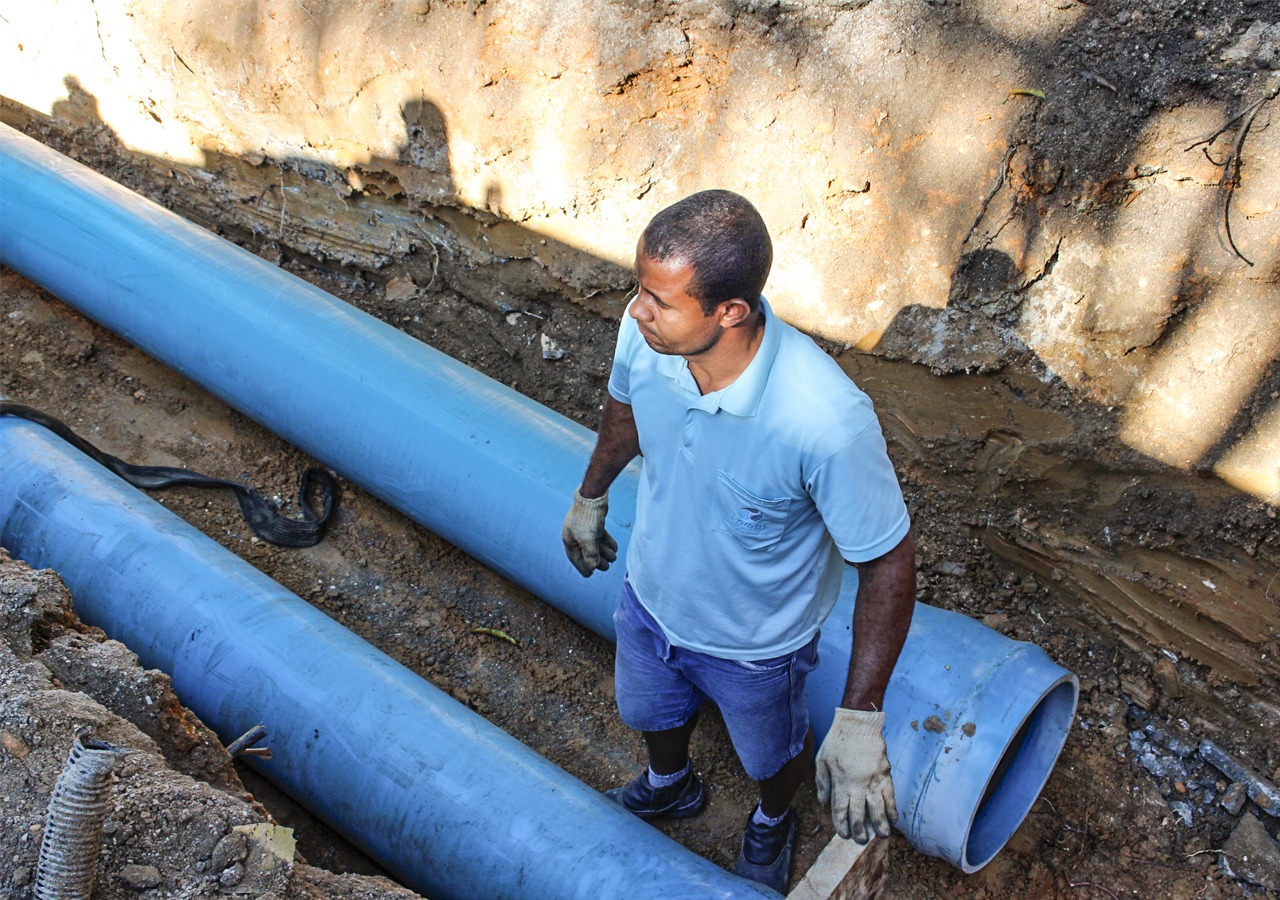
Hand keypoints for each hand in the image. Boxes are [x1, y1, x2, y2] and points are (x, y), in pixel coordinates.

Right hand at [561, 488, 617, 576]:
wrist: (593, 496)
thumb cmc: (587, 518)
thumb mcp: (588, 539)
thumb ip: (590, 554)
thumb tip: (593, 567)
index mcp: (569, 539)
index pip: (575, 558)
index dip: (582, 567)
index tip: (590, 575)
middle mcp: (575, 535)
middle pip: (586, 552)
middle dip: (596, 560)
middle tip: (606, 567)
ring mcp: (584, 528)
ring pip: (595, 544)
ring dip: (604, 552)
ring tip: (613, 558)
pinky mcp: (593, 523)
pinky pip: (600, 536)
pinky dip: (607, 542)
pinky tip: (614, 548)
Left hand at [815, 708, 896, 842]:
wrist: (859, 723)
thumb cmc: (838, 740)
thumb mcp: (822, 759)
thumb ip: (822, 782)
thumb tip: (823, 802)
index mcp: (841, 782)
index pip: (841, 809)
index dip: (842, 824)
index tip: (844, 834)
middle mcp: (858, 784)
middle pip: (860, 813)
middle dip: (861, 829)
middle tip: (862, 841)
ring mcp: (873, 779)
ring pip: (878, 807)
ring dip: (881, 823)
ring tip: (883, 836)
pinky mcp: (885, 773)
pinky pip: (890, 794)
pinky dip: (893, 807)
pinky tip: (894, 818)